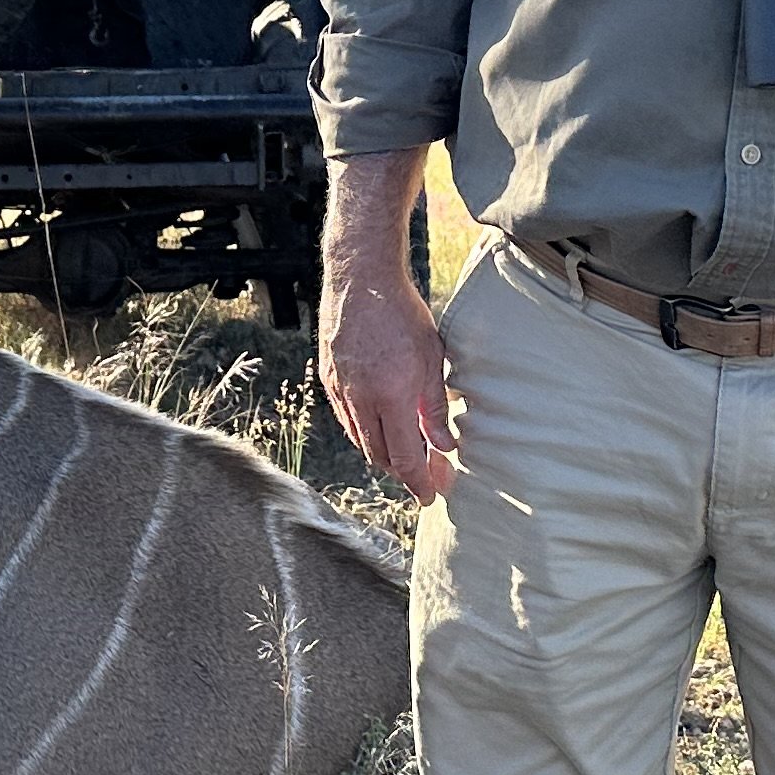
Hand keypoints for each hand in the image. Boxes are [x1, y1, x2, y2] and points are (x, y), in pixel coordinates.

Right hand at [317, 147, 456, 499]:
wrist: (360, 279)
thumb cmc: (403, 314)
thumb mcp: (432, 360)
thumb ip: (436, 408)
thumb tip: (445, 447)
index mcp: (391, 397)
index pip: (405, 458)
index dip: (419, 481)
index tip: (432, 495)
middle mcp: (361, 399)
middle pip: (380, 455)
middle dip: (403, 472)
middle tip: (428, 474)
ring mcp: (341, 390)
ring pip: (361, 439)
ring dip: (384, 454)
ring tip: (407, 455)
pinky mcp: (329, 378)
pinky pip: (347, 418)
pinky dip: (364, 432)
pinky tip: (380, 428)